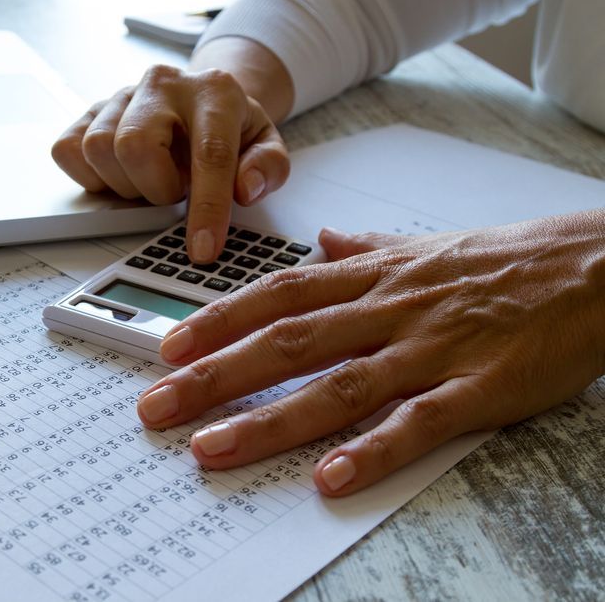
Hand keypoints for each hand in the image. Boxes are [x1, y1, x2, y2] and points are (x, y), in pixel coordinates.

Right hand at [51, 65, 289, 262]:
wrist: (200, 96)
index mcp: (214, 91)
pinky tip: (121, 176)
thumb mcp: (264, 144)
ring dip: (124, 184)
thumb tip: (244, 189)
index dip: (206, 207)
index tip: (202, 248)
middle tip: (173, 192)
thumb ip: (268, 168)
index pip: (208, 153)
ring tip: (151, 181)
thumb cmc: (229, 127)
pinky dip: (91, 177)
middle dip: (154, 188)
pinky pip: (68, 150)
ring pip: (97, 149)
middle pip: (134, 145)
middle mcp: (163, 84)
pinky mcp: (89, 110)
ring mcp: (121, 94)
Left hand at [135, 210, 604, 495]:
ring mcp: (431, 348)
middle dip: (214, 376)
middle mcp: (389, 309)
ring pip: (337, 384)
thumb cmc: (505, 259)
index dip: (219, 321)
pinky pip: (418, 422)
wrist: (595, 266)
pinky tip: (330, 478)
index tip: (168, 349)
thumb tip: (323, 240)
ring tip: (211, 448)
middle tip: (157, 407)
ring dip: (269, 418)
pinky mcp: (478, 387)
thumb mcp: (424, 244)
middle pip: (287, 342)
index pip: (278, 296)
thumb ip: (367, 247)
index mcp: (373, 276)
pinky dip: (373, 450)